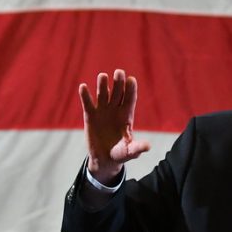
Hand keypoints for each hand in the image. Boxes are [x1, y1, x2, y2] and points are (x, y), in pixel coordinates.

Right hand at [79, 69, 150, 185]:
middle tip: (119, 72)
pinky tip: (83, 87)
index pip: (130, 99)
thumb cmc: (120, 153)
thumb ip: (137, 148)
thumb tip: (148, 147)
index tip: (131, 80)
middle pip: (118, 93)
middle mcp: (115, 109)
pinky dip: (85, 96)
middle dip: (119, 83)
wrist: (104, 159)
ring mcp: (103, 111)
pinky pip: (88, 104)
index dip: (131, 89)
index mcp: (127, 115)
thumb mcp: (129, 151)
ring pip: (103, 94)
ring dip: (103, 85)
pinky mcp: (90, 116)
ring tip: (103, 76)